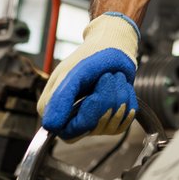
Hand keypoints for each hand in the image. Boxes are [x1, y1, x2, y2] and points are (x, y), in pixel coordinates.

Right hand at [37, 13, 140, 140]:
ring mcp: (91, 121)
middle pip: (91, 129)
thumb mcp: (72, 73)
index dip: (86, 117)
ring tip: (115, 77)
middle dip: (105, 102)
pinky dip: (127, 103)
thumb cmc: (90, 56)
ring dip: (118, 97)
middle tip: (108, 77)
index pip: (68, 133)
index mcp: (54, 108)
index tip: (94, 96)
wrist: (113, 47)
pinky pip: (122, 124)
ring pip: (109, 126)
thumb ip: (60, 98)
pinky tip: (123, 88)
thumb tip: (50, 126)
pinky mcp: (110, 121)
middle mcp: (71, 119)